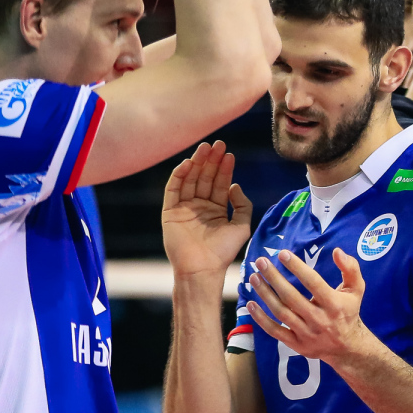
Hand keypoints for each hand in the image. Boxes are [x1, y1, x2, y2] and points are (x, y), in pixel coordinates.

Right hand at [161, 141, 252, 277]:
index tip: (229, 154)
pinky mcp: (170, 212)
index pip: (219, 183)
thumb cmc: (223, 252)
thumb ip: (242, 205)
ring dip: (197, 163)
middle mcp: (199, 207)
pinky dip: (179, 175)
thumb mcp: (241, 226)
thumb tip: (234, 185)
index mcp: (215, 210)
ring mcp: (184, 208)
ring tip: (205, 148)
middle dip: (211, 161)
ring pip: (190, 179)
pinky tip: (189, 163)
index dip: (224, 168)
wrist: (202, 268)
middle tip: (218, 144)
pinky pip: (173, 189)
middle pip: (205, 177)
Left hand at [244, 247, 371, 367]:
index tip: (282, 254)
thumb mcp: (356, 289)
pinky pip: (275, 331)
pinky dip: (261, 319)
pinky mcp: (296, 344)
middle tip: (261, 261)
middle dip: (274, 277)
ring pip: (280, 312)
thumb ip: (350, 268)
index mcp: (334, 304)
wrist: (347, 347)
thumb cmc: (349, 312)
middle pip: (291, 297)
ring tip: (254, 277)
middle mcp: (319, 319)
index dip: (297, 267)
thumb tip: (337, 251)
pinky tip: (251, 304)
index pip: (313, 282)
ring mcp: (306, 334)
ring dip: (265, 294)